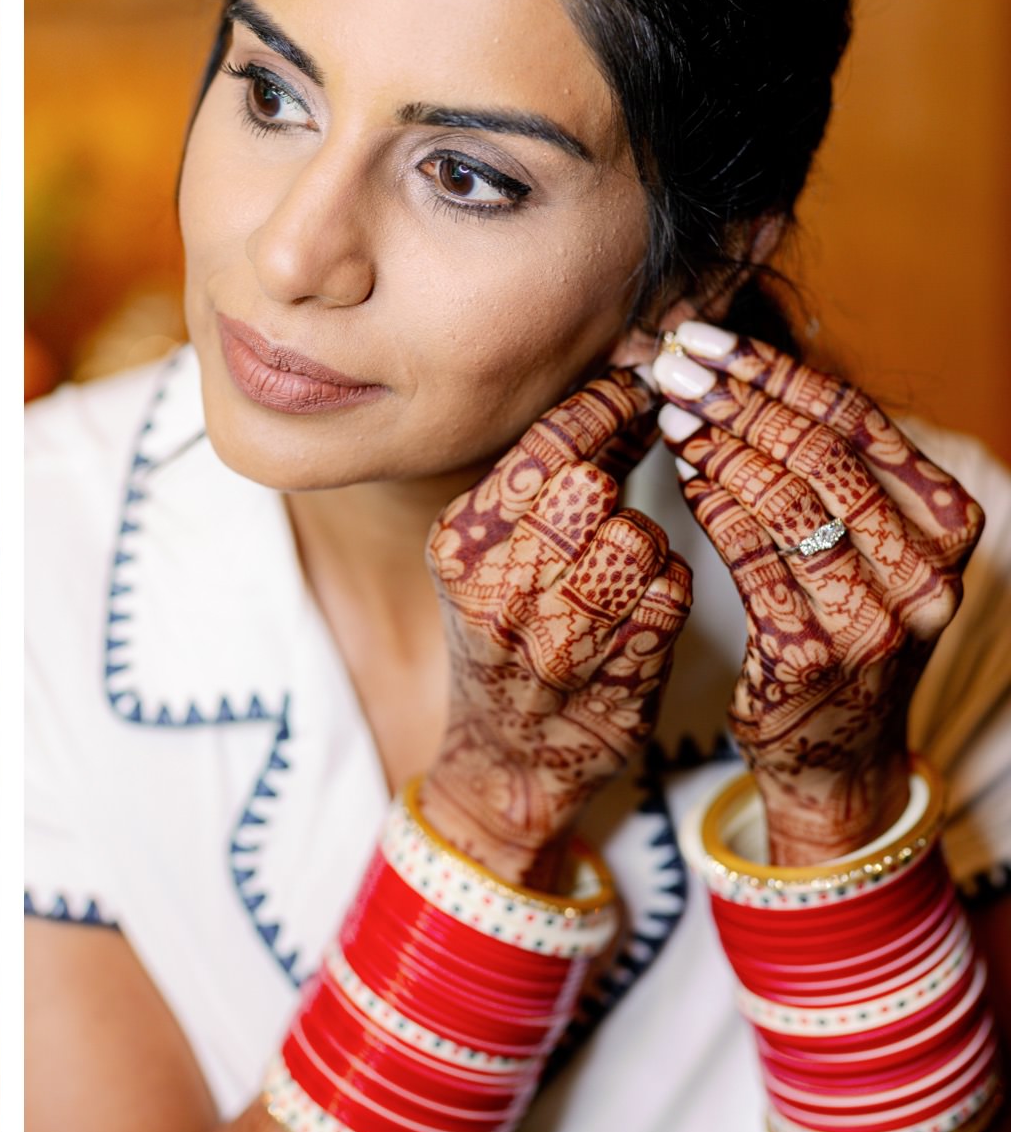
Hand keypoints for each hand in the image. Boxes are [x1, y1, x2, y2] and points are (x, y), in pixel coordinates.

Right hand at [419, 370, 693, 886]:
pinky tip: (640, 609)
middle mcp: (496, 591)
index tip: (637, 392)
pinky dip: (669, 590)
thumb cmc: (513, 630)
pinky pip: (672, 593)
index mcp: (459, 542)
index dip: (605, 407)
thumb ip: (553, 471)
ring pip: (638, 539)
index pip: (545, 445)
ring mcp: (556, 643)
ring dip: (646, 545)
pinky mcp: (615, 680)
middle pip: (590, 487)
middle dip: (615, 488)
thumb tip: (633, 377)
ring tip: (622, 568)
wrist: (509, 754)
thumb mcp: (499, 548)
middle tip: (610, 503)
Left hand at [653, 322, 982, 862]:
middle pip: (819, 454)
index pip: (854, 422)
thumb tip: (739, 371)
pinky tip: (680, 478)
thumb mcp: (860, 544)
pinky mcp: (815, 655)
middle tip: (672, 370)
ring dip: (719, 447)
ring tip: (671, 416)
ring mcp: (877, 615)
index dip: (773, 373)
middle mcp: (926, 567)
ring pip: (787, 500)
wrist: (836, 754)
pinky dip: (714, 508)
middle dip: (737, 401)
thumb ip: (826, 470)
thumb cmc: (838, 627)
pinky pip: (754, 559)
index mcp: (946, 522)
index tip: (705, 340)